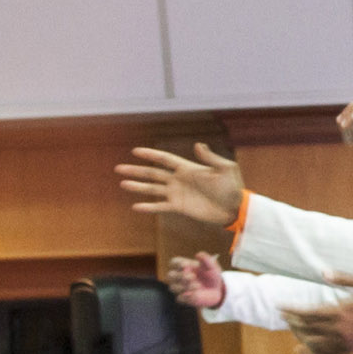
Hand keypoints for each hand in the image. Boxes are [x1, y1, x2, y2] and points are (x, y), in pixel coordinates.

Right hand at [116, 141, 243, 225]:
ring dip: (138, 186)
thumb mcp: (225, 169)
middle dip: (136, 170)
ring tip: (123, 184)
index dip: (150, 155)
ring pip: (153, 189)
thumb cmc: (232, 187)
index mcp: (187, 168)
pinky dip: (149, 207)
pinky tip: (136, 206)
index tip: (135, 151)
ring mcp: (177, 194)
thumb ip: (210, 158)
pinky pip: (161, 206)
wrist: (234, 208)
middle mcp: (179, 179)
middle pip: (153, 173)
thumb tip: (198, 145)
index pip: (165, 159)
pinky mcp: (179, 207)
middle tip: (119, 168)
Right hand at [167, 252, 226, 308]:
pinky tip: (195, 294)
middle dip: (179, 276)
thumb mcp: (211, 266)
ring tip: (198, 285)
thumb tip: (198, 255)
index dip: (177, 264)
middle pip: (170, 275)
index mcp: (183, 266)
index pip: (173, 262)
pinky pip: (179, 298)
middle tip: (192, 276)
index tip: (185, 265)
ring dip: (183, 286)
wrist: (217, 290)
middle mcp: (179, 276)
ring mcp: (180, 288)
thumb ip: (206, 259)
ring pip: (173, 287)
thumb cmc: (211, 275)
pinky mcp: (183, 298)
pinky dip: (186, 297)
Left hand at [286, 276, 352, 353]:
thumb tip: (323, 272)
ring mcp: (343, 342)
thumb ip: (344, 278)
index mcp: (340, 312)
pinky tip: (301, 351)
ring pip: (313, 343)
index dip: (291, 310)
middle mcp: (338, 329)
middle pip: (307, 329)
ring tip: (292, 329)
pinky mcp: (348, 350)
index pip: (308, 313)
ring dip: (299, 336)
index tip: (280, 307)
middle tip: (284, 316)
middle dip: (293, 322)